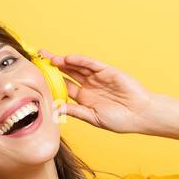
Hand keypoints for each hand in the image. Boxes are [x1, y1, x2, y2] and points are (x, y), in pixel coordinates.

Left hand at [37, 50, 154, 133]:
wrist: (140, 115)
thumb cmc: (120, 120)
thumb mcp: (93, 118)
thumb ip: (75, 111)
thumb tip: (55, 108)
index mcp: (84, 99)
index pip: (64, 87)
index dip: (52, 82)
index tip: (38, 78)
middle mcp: (89, 86)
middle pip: (68, 73)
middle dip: (54, 66)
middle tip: (40, 59)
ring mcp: (98, 78)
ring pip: (78, 67)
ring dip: (64, 62)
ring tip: (50, 58)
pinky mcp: (107, 71)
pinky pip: (91, 64)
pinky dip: (80, 60)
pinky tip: (68, 59)